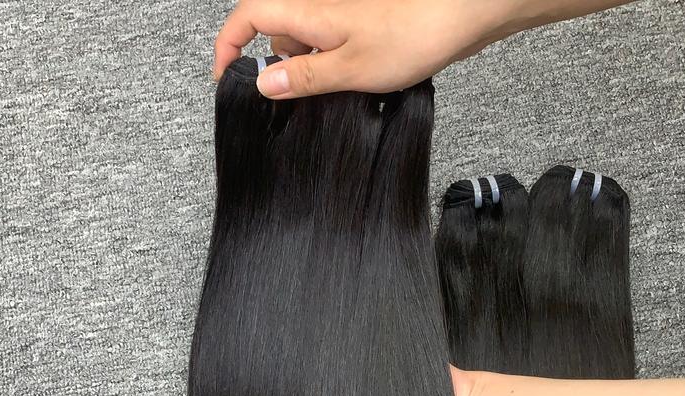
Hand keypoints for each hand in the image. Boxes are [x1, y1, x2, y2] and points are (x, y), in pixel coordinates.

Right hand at [212, 0, 561, 97]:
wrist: (457, 17)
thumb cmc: (410, 37)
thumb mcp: (348, 70)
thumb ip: (304, 78)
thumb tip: (265, 84)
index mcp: (306, 11)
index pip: (247, 19)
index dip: (228, 47)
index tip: (226, 79)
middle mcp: (318, 7)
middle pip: (278, 35)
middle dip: (285, 68)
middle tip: (308, 97)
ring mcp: (340, 15)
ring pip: (308, 43)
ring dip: (316, 70)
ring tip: (346, 88)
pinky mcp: (361, 25)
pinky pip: (332, 46)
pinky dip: (336, 66)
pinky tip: (360, 81)